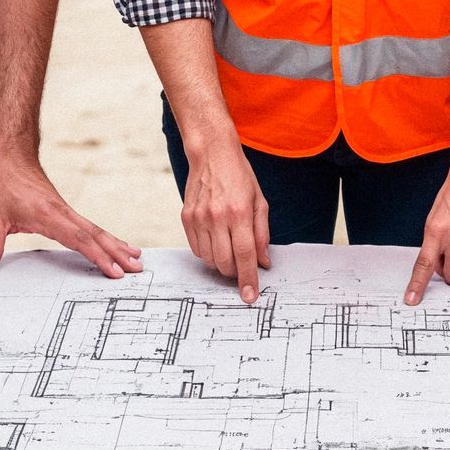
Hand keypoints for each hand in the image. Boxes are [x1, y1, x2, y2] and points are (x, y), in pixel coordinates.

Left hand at [0, 143, 142, 281]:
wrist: (12, 155)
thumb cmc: (2, 184)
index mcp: (48, 216)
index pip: (78, 240)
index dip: (98, 256)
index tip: (114, 271)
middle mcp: (63, 213)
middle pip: (95, 236)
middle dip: (117, 254)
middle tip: (137, 269)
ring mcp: (66, 211)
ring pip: (96, 230)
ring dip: (116, 245)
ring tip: (136, 258)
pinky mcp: (64, 210)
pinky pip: (89, 227)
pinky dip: (105, 238)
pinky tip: (114, 244)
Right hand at [178, 132, 269, 304]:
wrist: (211, 154)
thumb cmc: (239, 176)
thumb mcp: (259, 202)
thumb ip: (262, 234)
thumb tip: (263, 262)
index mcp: (239, 213)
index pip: (245, 255)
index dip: (248, 279)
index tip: (249, 296)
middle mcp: (217, 217)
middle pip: (224, 262)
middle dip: (235, 273)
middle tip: (242, 269)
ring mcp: (199, 218)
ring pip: (209, 259)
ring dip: (221, 264)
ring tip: (229, 251)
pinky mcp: (186, 217)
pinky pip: (196, 249)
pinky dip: (207, 253)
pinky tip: (215, 241)